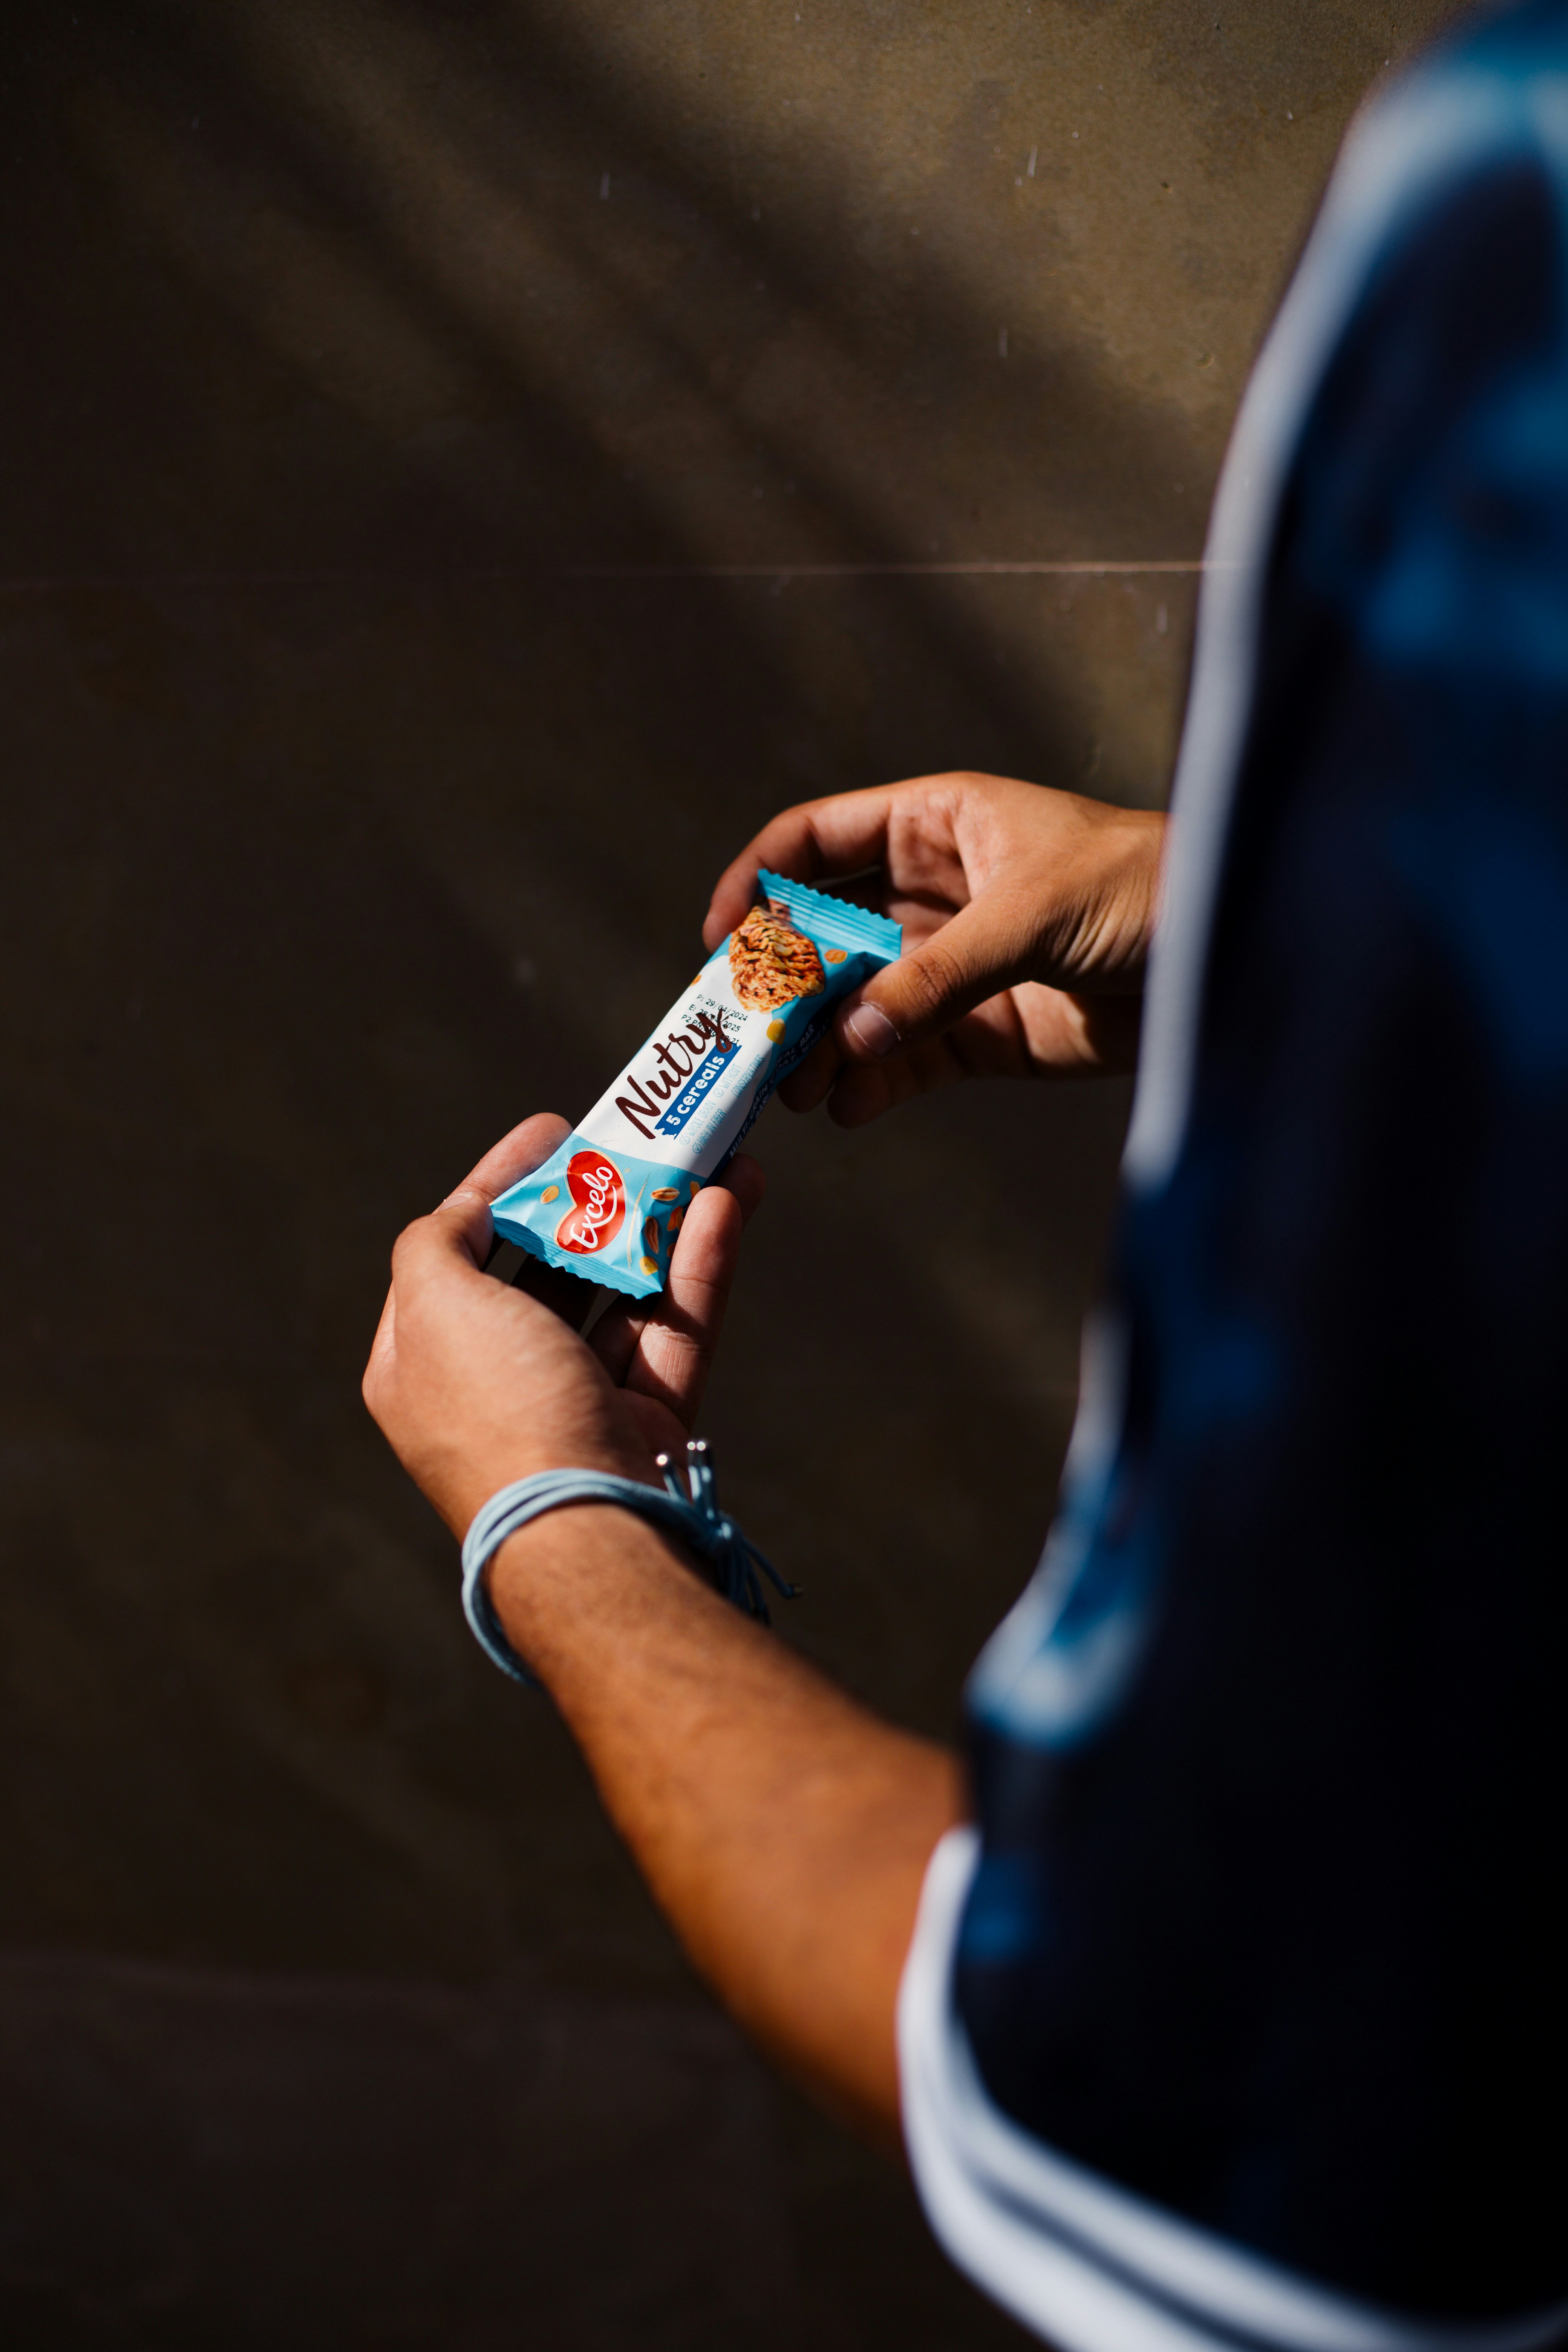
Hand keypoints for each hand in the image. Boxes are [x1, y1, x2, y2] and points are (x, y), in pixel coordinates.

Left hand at [363, 1113, 764, 1537]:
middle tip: (639, 1141)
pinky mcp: (646, 1423)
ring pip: (625, 1294)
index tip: (551, 1129)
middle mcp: (498, 1382)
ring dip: (667, 1223)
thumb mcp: (434, 1307)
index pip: (455, 1250)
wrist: (588, 1530)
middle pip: (548, 1268)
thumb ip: (435, 1242)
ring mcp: (575, 1405)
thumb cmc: (497, 1408)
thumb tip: (466, 1210)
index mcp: (423, 1363)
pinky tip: (726, 1205)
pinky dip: (700, 1267)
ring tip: (714, 1159)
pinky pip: (675, 1330)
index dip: (499, 1183)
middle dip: (598, 1200)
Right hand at [704, 771, 1163, 1125]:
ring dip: (819, 1046)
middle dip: (782, 985)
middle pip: (824, 935)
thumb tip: (852, 1035)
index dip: (757, 882)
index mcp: (937, 825)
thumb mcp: (1032, 914)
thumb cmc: (1143, 890)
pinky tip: (845, 1106)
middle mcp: (935, 893)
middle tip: (745, 1037)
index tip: (719, 939)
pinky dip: (871, 1083)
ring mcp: (955, 966)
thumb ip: (937, 975)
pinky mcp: (986, 1032)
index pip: (816, 840)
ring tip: (792, 1089)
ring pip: (858, 1006)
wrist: (1232, 952)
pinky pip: (907, 1058)